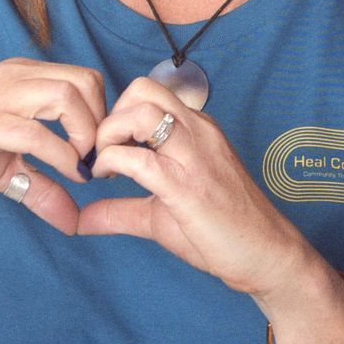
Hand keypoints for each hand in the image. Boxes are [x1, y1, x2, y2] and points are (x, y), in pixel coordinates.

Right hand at [0, 59, 107, 234]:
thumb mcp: (3, 168)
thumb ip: (41, 187)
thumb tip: (73, 222)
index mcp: (22, 78)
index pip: (86, 80)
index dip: (102, 116)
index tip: (99, 155)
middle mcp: (15, 78)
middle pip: (86, 81)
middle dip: (101, 123)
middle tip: (95, 161)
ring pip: (67, 95)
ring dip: (85, 134)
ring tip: (80, 166)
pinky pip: (34, 132)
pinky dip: (60, 155)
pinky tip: (65, 175)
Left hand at [78, 79, 327, 310]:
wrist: (265, 254)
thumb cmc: (222, 231)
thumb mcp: (161, 215)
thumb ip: (120, 211)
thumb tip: (78, 220)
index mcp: (196, 130)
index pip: (148, 93)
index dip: (116, 115)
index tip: (108, 149)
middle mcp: (198, 132)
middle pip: (142, 89)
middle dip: (109, 116)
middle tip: (102, 153)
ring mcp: (195, 155)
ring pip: (141, 112)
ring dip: (109, 134)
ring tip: (105, 165)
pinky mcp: (188, 186)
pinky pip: (140, 159)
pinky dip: (111, 162)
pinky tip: (107, 180)